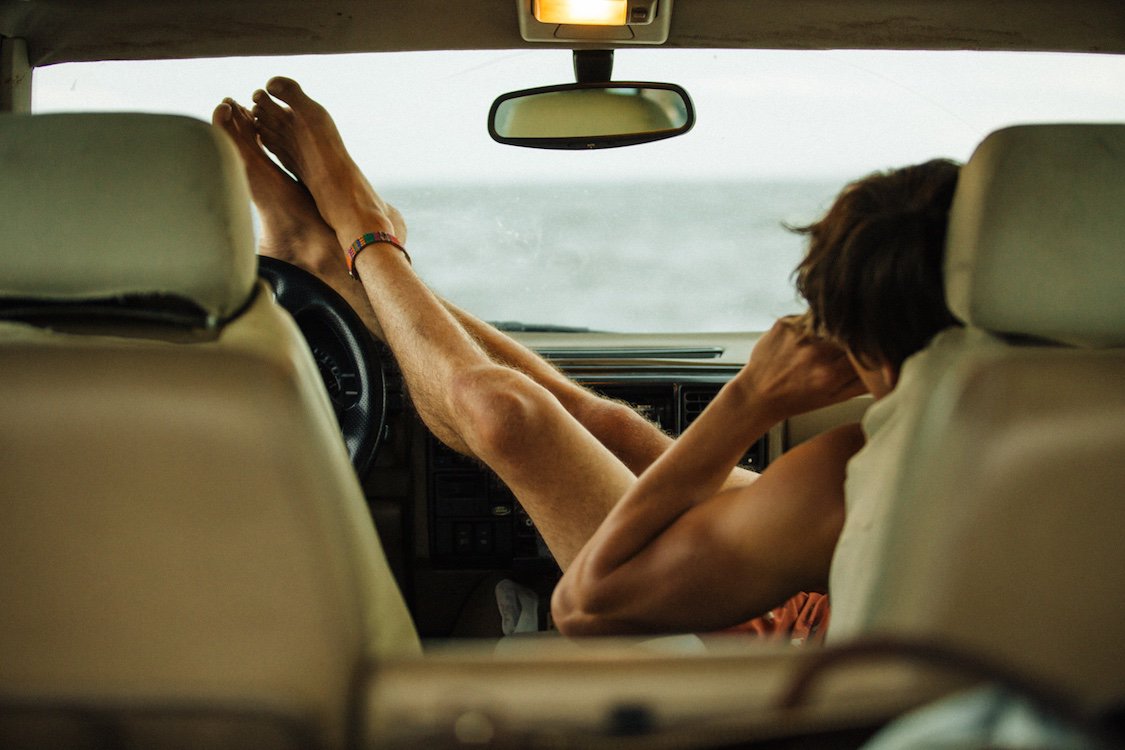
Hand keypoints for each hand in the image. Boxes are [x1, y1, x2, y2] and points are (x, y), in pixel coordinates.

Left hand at [734, 316, 865, 419]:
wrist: (757, 394)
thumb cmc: (796, 399)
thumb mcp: (834, 398)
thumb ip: (863, 383)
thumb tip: (890, 372)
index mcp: (830, 373)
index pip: (866, 350)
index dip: (874, 345)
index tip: (877, 344)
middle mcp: (815, 352)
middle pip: (850, 330)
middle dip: (856, 333)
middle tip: (853, 339)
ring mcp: (798, 334)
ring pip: (832, 319)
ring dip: (835, 325)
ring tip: (828, 340)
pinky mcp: (785, 323)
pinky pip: (811, 315)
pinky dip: (815, 322)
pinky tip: (808, 336)